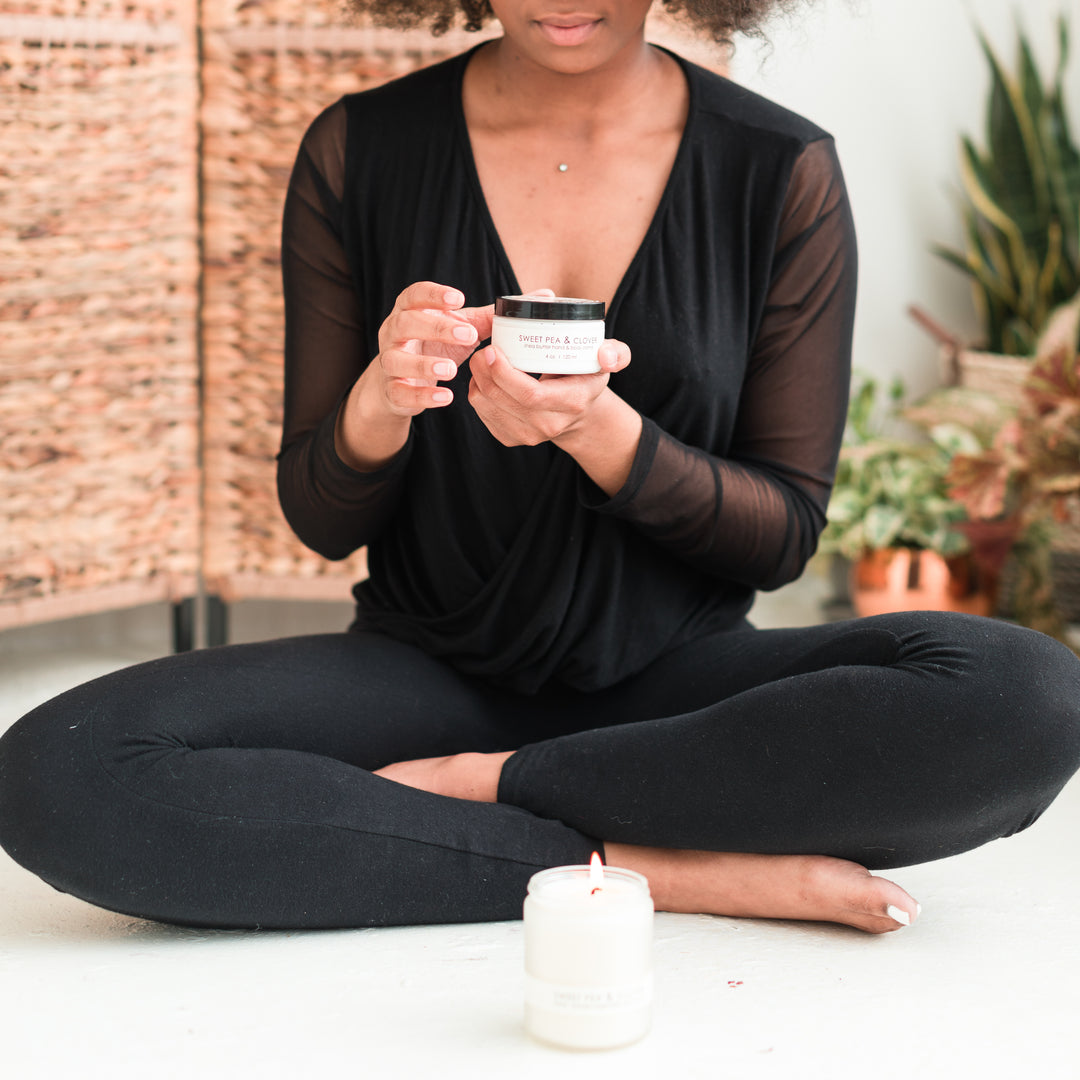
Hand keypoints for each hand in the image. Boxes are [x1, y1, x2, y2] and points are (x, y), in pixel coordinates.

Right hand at [367, 281, 492, 416]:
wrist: (405, 383)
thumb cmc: (435, 346)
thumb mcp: (457, 328)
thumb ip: (483, 319)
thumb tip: (517, 307)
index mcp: (408, 311)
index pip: (414, 295)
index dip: (433, 295)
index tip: (459, 299)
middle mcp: (392, 333)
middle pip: (405, 323)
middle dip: (437, 328)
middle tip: (469, 335)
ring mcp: (389, 362)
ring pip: (395, 359)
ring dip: (424, 364)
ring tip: (452, 369)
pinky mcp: (391, 390)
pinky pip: (400, 393)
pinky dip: (422, 396)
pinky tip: (446, 397)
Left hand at [468, 339, 630, 447]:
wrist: (579, 412)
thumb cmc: (588, 376)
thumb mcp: (609, 361)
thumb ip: (617, 354)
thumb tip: (605, 355)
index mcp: (571, 404)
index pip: (531, 395)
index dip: (505, 374)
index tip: (493, 350)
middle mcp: (548, 425)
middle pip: (503, 399)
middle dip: (484, 372)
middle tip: (482, 349)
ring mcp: (527, 435)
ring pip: (487, 406)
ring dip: (477, 380)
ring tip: (482, 360)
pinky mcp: (510, 438)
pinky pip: (483, 414)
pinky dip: (477, 393)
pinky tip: (484, 378)